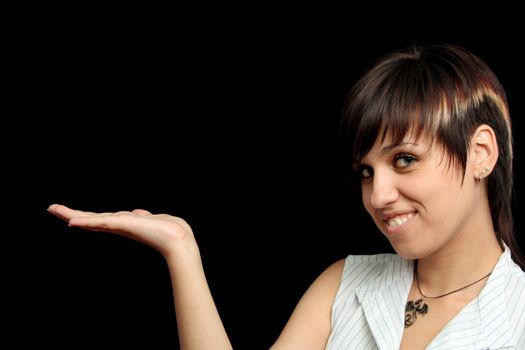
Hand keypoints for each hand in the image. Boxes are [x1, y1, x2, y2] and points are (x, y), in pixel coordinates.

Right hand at [47, 204, 196, 257]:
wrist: (176, 238)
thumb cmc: (165, 230)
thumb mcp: (149, 219)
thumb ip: (140, 216)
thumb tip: (137, 213)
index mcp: (122, 224)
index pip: (98, 218)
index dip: (83, 216)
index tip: (68, 214)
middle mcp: (117, 225)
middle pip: (89, 218)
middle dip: (70, 214)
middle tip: (51, 208)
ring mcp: (119, 225)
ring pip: (91, 219)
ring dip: (72, 215)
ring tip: (55, 210)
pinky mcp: (123, 224)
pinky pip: (101, 221)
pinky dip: (87, 221)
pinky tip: (74, 221)